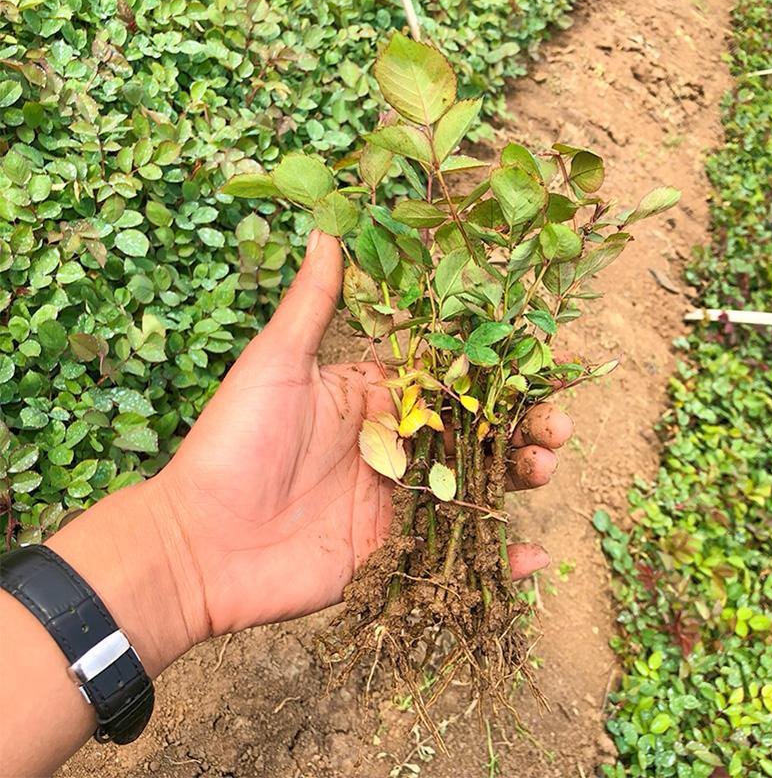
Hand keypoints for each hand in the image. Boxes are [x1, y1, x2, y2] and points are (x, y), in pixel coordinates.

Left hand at [151, 231, 573, 643]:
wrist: (201, 542)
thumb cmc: (235, 443)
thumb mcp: (275, 363)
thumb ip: (312, 303)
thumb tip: (328, 225)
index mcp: (376, 396)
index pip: (453, 375)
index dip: (499, 366)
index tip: (546, 355)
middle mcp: (397, 444)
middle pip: (479, 430)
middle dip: (525, 423)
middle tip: (557, 421)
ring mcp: (400, 499)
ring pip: (479, 483)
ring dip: (521, 475)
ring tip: (546, 465)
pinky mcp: (397, 551)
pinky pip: (459, 552)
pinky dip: (500, 558)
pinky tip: (534, 553)